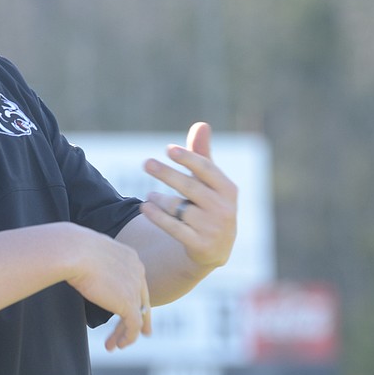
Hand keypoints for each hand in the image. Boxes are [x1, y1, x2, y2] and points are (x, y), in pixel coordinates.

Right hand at [65, 226, 151, 350]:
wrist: (73, 252)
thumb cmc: (73, 248)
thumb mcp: (91, 252)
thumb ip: (97, 261)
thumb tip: (87, 266)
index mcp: (130, 257)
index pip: (137, 282)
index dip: (136, 297)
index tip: (133, 309)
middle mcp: (137, 271)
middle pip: (142, 299)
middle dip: (142, 318)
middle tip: (144, 332)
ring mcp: (135, 287)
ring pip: (137, 315)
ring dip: (126, 332)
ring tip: (116, 344)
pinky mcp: (129, 303)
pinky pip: (133, 326)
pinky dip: (127, 338)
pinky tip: (118, 345)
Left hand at [139, 122, 237, 268]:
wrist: (215, 249)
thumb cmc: (209, 204)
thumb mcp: (209, 182)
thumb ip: (202, 154)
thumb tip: (201, 125)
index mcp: (228, 189)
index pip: (207, 169)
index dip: (188, 158)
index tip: (169, 149)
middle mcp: (224, 209)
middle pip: (190, 187)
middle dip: (166, 174)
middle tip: (146, 163)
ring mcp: (212, 228)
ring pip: (179, 208)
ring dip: (159, 199)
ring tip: (149, 195)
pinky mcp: (199, 245)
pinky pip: (174, 227)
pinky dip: (157, 216)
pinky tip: (145, 207)